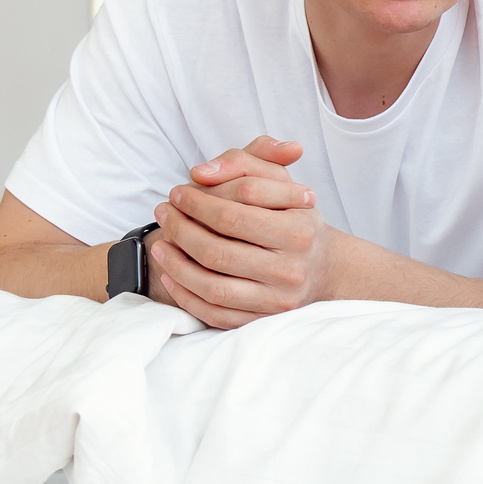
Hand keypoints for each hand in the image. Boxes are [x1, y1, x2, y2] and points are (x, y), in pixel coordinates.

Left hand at [146, 139, 332, 329]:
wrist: (322, 267)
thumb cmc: (292, 218)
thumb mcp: (279, 182)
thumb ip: (243, 163)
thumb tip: (201, 172)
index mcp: (299, 230)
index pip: (237, 210)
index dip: (199, 199)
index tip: (178, 192)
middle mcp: (291, 268)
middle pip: (219, 250)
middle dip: (181, 229)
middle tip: (164, 213)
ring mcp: (278, 299)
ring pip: (213, 286)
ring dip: (176, 265)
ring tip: (160, 244)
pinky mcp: (264, 320)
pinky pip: (215, 314)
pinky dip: (185, 295)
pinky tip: (171, 274)